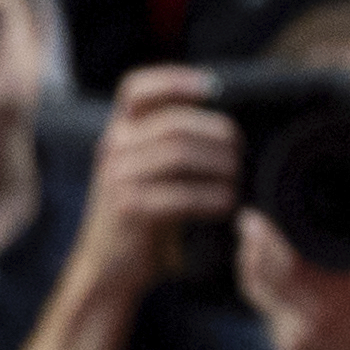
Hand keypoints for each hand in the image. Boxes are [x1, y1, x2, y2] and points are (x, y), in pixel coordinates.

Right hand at [72, 67, 240, 304]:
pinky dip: (211, 196)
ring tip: (237, 178)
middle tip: (241, 151)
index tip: (212, 86)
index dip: (173, 80)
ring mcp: (116, 177)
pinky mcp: (126, 208)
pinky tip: (226, 204)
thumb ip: (173, 143)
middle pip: (174, 122)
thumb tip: (230, 126)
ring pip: (179, 153)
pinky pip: (179, 194)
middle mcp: (113, 148)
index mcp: (119, 133)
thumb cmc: (143, 218)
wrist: (109, 269)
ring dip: (219, 164)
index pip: (135, 89)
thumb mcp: (150, 172)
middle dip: (217, 133)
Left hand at [236, 209, 349, 349]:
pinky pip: (273, 317)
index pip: (286, 262)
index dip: (264, 238)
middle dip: (250, 248)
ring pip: (263, 299)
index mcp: (341, 301)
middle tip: (248, 224)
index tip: (254, 217)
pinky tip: (284, 283)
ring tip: (261, 247)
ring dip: (258, 271)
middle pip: (261, 279)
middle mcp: (309, 323)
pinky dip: (273, 295)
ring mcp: (293, 344)